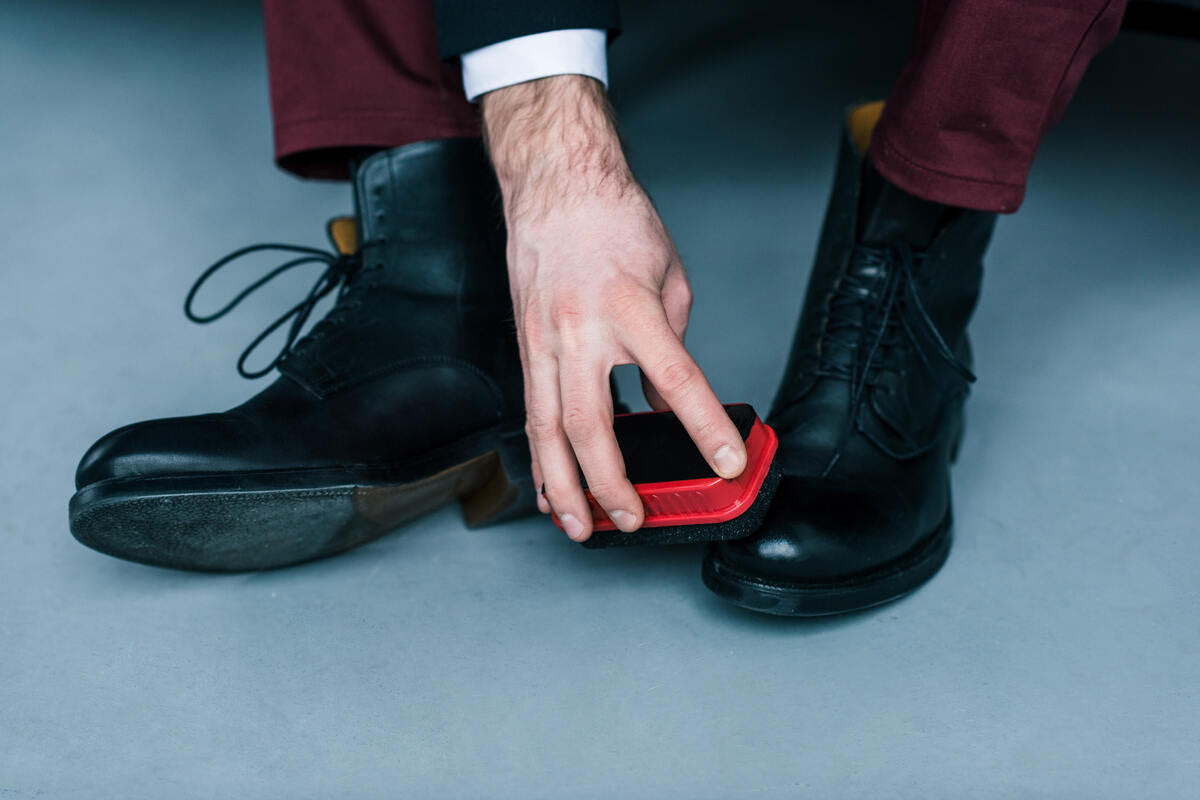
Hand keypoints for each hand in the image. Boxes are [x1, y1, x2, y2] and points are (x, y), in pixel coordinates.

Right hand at [481, 76, 746, 542]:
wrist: (555, 184)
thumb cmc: (613, 220)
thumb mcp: (667, 277)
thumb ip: (672, 344)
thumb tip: (667, 400)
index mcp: (629, 307)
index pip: (673, 379)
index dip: (702, 427)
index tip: (726, 463)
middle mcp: (579, 330)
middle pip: (591, 425)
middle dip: (611, 483)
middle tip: (635, 518)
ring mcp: (544, 341)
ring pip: (547, 431)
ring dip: (563, 487)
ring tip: (582, 527)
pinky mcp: (525, 347)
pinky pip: (532, 414)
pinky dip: (541, 458)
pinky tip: (550, 488)